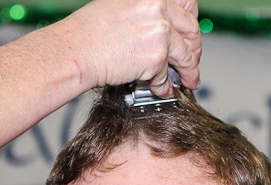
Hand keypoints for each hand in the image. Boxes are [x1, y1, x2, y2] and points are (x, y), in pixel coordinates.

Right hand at [61, 0, 200, 95]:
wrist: (75, 50)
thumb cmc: (89, 31)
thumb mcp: (122, 7)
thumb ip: (147, 13)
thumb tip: (163, 27)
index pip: (187, 4)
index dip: (190, 22)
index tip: (189, 35)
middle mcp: (159, 7)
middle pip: (191, 30)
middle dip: (194, 49)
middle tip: (192, 61)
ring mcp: (160, 32)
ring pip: (186, 56)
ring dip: (189, 72)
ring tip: (188, 81)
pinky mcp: (157, 58)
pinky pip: (167, 77)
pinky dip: (164, 86)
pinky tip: (162, 89)